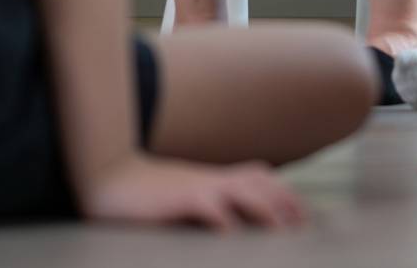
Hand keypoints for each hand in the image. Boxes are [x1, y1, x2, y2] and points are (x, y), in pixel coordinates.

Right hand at [80, 154, 306, 229]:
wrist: (112, 179)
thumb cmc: (152, 196)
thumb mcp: (190, 196)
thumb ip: (215, 206)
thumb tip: (236, 227)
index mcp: (219, 178)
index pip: (265, 178)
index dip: (288, 197)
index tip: (303, 221)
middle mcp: (216, 179)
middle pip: (265, 184)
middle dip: (288, 204)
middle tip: (303, 231)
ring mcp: (201, 187)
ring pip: (246, 192)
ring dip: (268, 211)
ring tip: (282, 234)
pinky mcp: (182, 199)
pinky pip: (211, 207)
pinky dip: (225, 221)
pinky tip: (233, 237)